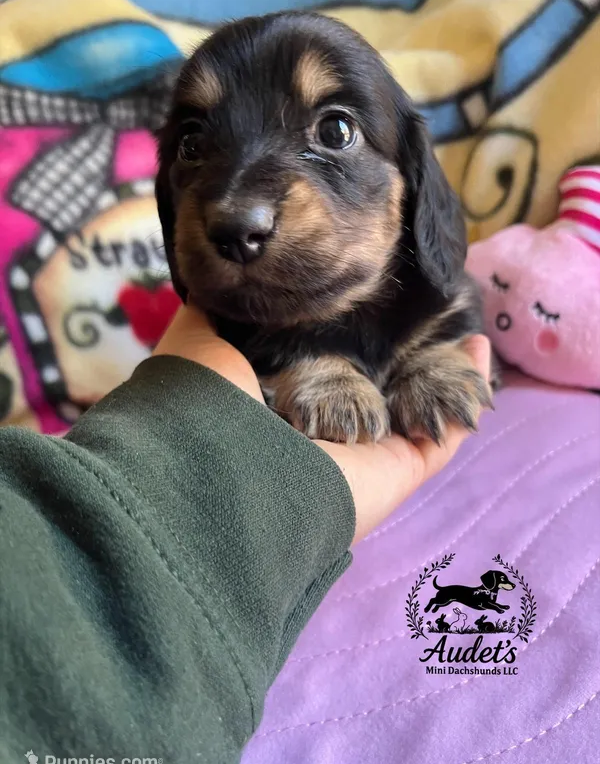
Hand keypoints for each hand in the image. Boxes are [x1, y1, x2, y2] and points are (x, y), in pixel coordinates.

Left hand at [155, 305, 491, 544]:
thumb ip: (213, 317)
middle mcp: (322, 433)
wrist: (222, 478)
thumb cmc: (206, 407)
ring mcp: (364, 457)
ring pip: (414, 410)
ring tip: (463, 325)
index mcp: (277, 406)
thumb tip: (222, 286)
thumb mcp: (196, 345)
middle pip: (375, 391)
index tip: (372, 300)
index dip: (349, 336)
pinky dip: (463, 392)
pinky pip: (443, 435)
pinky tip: (479, 348)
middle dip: (400, 357)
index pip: (323, 368)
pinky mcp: (397, 472)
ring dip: (439, 371)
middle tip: (428, 314)